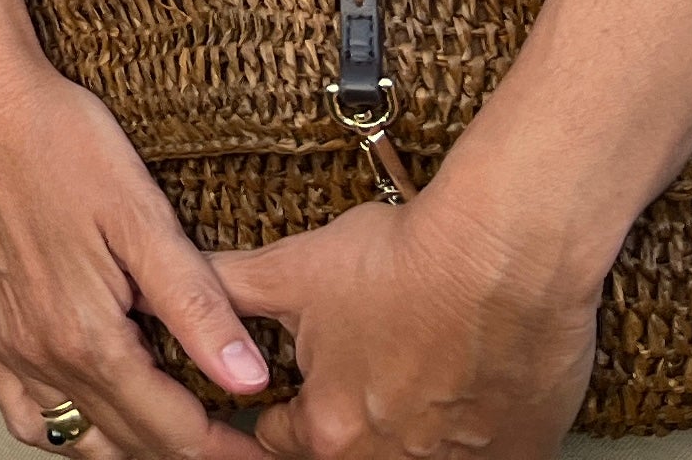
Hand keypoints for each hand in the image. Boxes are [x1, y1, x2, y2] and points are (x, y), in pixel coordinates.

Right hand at [0, 39, 270, 455]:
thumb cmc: (57, 141)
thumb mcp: (142, 216)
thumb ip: (195, 306)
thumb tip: (248, 377)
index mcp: (87, 336)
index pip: (171, 429)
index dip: (225, 447)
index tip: (262, 450)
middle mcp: (42, 354)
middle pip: (129, 441)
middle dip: (187, 447)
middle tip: (234, 439)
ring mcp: (10, 344)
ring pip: (77, 438)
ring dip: (129, 445)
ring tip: (174, 425)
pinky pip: (22, 413)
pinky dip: (62, 429)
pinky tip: (90, 410)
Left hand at [216, 184, 599, 459]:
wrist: (505, 252)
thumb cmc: (403, 260)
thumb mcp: (297, 269)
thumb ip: (229, 290)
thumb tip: (175, 289)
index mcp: (327, 428)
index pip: (278, 440)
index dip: (278, 409)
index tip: (291, 387)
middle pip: (343, 456)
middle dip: (341, 424)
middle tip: (359, 376)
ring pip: (412, 459)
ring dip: (406, 430)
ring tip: (415, 379)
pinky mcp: (517, 455)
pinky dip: (466, 436)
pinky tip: (467, 391)